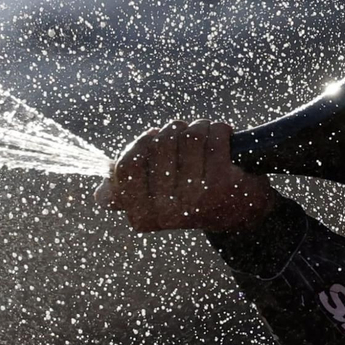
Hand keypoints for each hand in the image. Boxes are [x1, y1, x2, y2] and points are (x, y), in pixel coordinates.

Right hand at [93, 119, 272, 231]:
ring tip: (206, 137)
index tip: (154, 138)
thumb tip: (100, 195)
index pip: (125, 166)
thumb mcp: (159, 200)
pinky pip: (212, 136)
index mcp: (144, 215)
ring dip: (200, 128)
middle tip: (186, 137)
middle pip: (158, 143)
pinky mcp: (222, 183)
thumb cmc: (196, 199)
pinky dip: (219, 130)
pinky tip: (223, 139)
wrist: (244, 216)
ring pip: (187, 135)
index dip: (141, 144)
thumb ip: (128, 194)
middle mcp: (167, 211)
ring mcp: (194, 197)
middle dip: (174, 132)